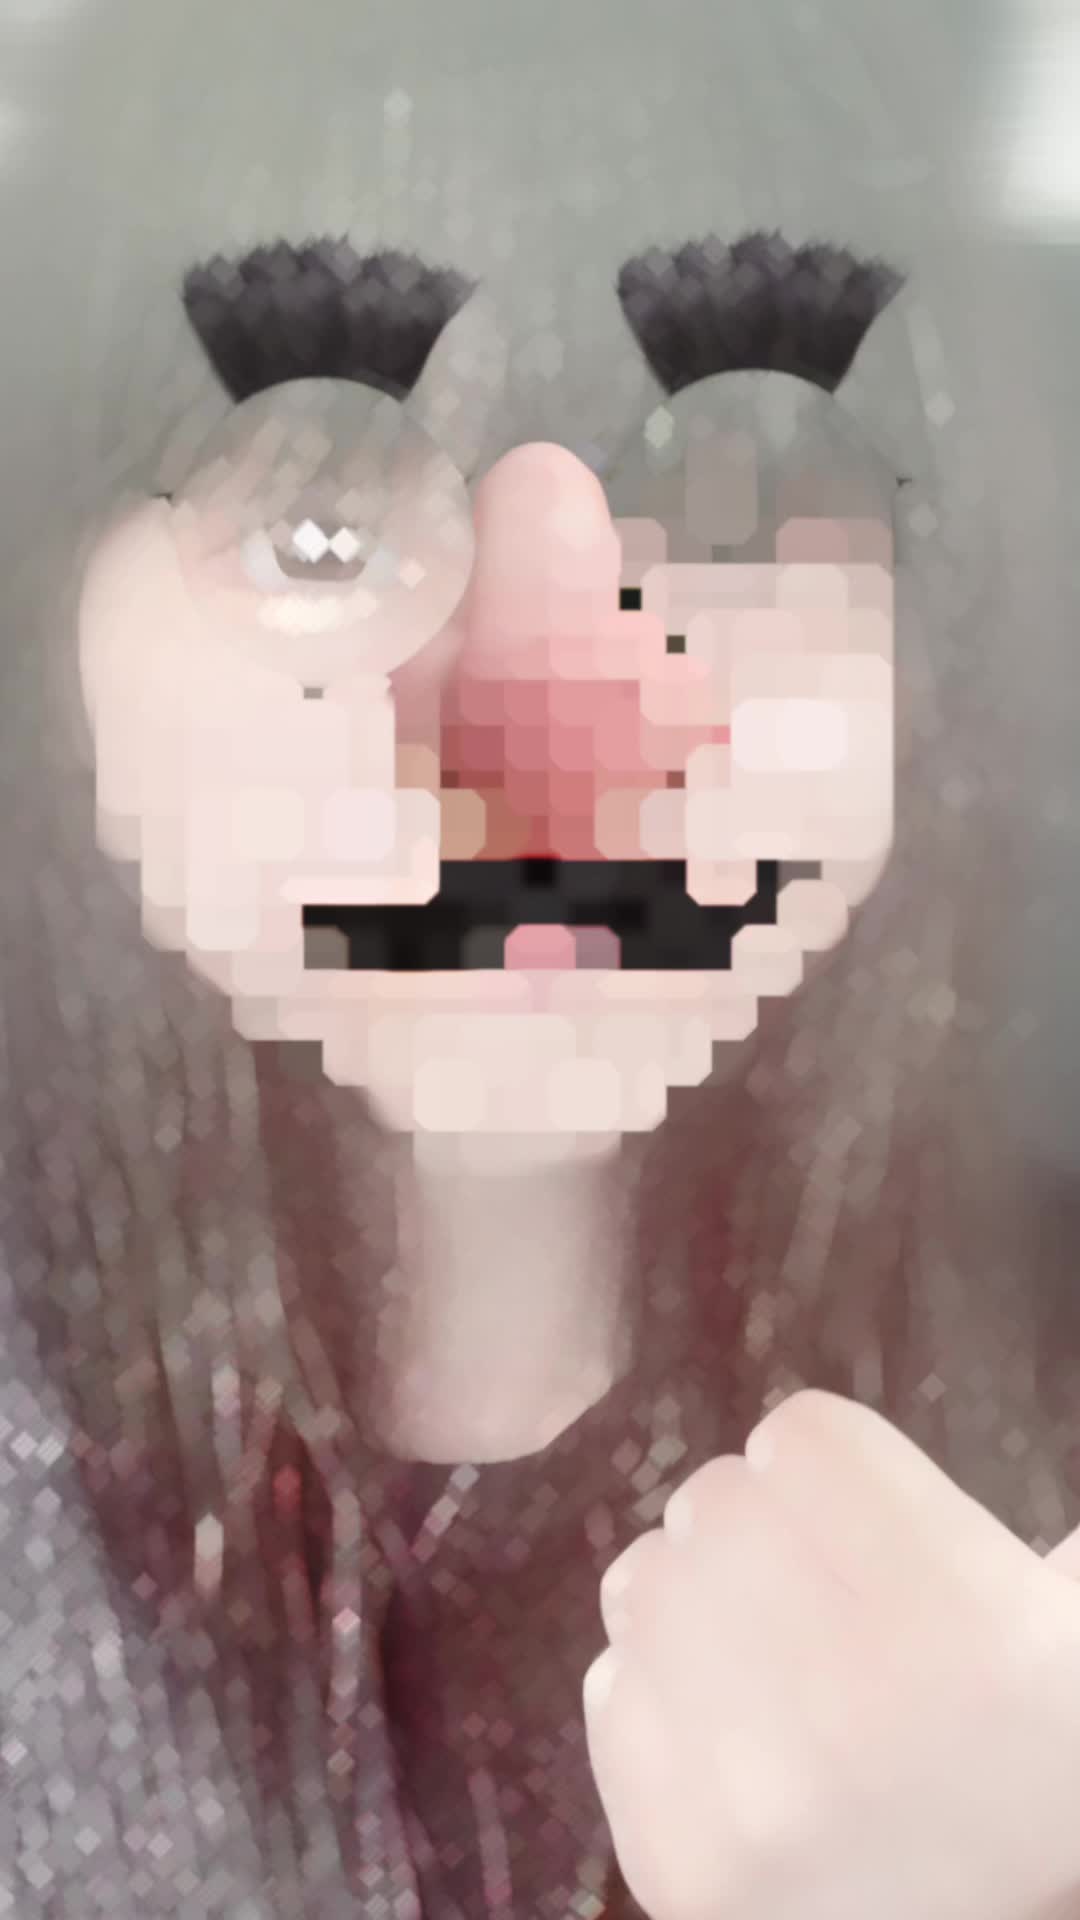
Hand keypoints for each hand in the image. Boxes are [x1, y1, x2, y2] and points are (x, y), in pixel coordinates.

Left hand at [583, 1389, 1079, 1919]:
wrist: (1000, 1918)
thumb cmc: (1027, 1742)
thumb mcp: (1053, 1609)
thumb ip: (952, 1504)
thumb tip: (824, 1429)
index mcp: (968, 1627)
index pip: (803, 1437)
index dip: (832, 1466)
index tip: (853, 1508)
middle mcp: (853, 1716)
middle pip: (716, 1499)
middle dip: (759, 1523)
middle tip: (804, 1579)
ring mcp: (752, 1806)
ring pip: (645, 1583)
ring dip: (697, 1596)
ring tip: (758, 1645)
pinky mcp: (679, 1865)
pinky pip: (611, 1688)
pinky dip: (661, 1691)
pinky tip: (726, 1726)